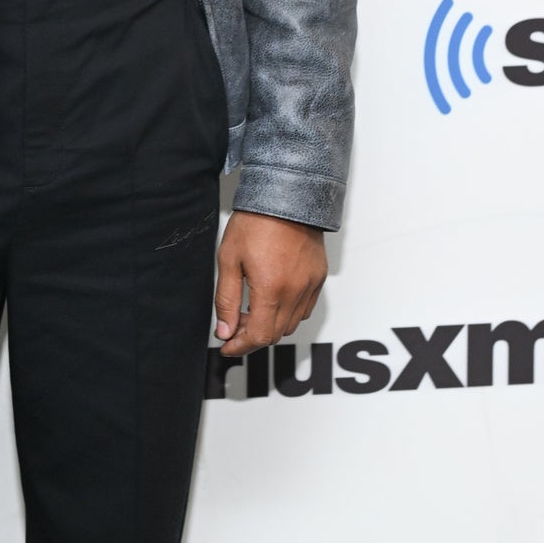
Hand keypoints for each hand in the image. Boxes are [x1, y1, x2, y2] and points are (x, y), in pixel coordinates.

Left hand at [214, 212, 326, 355]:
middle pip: (275, 334)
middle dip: (252, 336)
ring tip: (252, 308)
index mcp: (271, 289)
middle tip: (234, 324)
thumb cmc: (255, 222)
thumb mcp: (229, 259)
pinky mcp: (318, 277)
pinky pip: (305, 308)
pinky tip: (273, 297)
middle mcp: (295, 292)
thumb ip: (227, 300)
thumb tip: (224, 331)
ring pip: (292, 324)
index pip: (258, 337)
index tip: (227, 346)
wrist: (287, 195)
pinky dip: (289, 312)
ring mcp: (310, 285)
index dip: (240, 347)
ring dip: (271, 325)